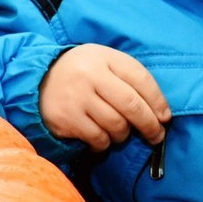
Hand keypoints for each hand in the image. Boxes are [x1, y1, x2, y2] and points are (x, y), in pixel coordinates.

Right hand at [39, 44, 169, 151]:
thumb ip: (130, 78)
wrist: (37, 79)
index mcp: (104, 57)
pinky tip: (103, 139)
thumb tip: (160, 112)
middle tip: (157, 136)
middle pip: (131, 105)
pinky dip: (105, 143)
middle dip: (149, 125)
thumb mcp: (105, 63)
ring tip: (121, 132)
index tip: (165, 117)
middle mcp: (90, 75)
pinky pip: (97, 138)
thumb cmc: (83, 73)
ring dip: (124, 134)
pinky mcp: (65, 119)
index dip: (158, 101)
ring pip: (116, 125)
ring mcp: (76, 98)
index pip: (140, 79)